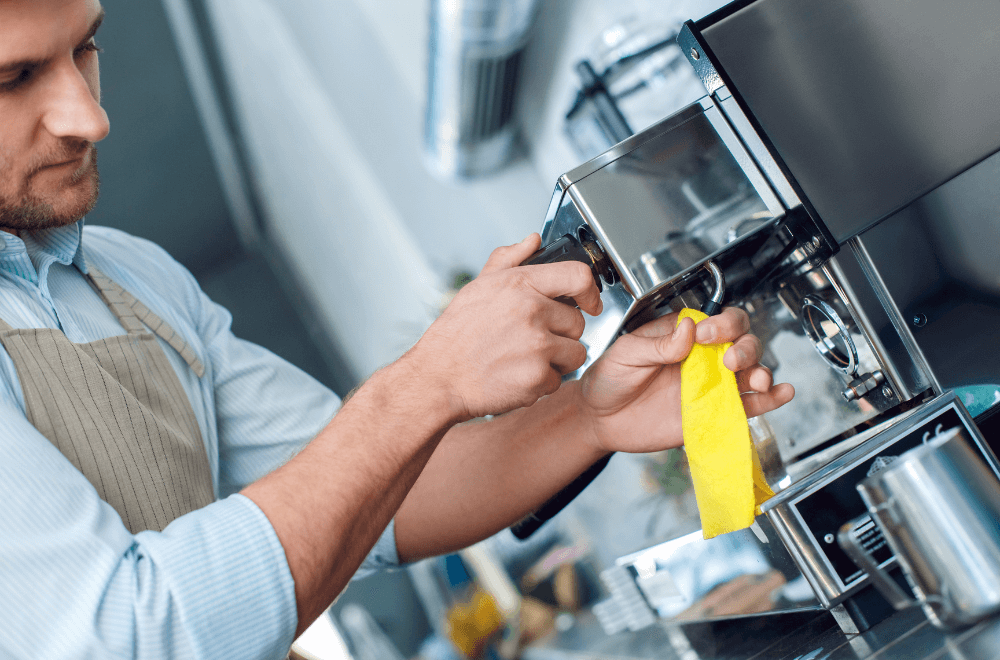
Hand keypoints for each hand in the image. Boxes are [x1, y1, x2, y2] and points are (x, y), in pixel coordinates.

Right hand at [407, 234, 602, 421]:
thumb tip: (533, 240)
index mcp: (520, 284)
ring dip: (556, 360)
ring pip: (575, 353)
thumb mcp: (479, 286)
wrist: (438, 377)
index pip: (578, 276)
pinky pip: (558, 380)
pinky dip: (541, 383)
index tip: (591, 303)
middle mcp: (531, 311)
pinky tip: (516, 375)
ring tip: (523, 359)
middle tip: (531, 340)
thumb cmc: (456, 335)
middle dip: (561, 334)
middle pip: (578, 323)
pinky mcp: (538, 377)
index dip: (591, 292)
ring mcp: (537, 345)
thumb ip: (509, 258)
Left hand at [579, 307, 793, 453]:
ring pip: (751, 372)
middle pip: (743, 341)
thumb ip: (657, 344)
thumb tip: (688, 327)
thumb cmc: (609, 380)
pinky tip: (781, 393)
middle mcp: (702, 358)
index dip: (720, 324)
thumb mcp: (624, 354)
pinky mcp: (713, 413)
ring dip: (762, 372)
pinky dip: (770, 400)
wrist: (600, 420)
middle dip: (745, 347)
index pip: (716, 319)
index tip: (704, 335)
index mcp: (682, 336)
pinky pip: (747, 405)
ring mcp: (710, 385)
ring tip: (758, 380)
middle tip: (729, 359)